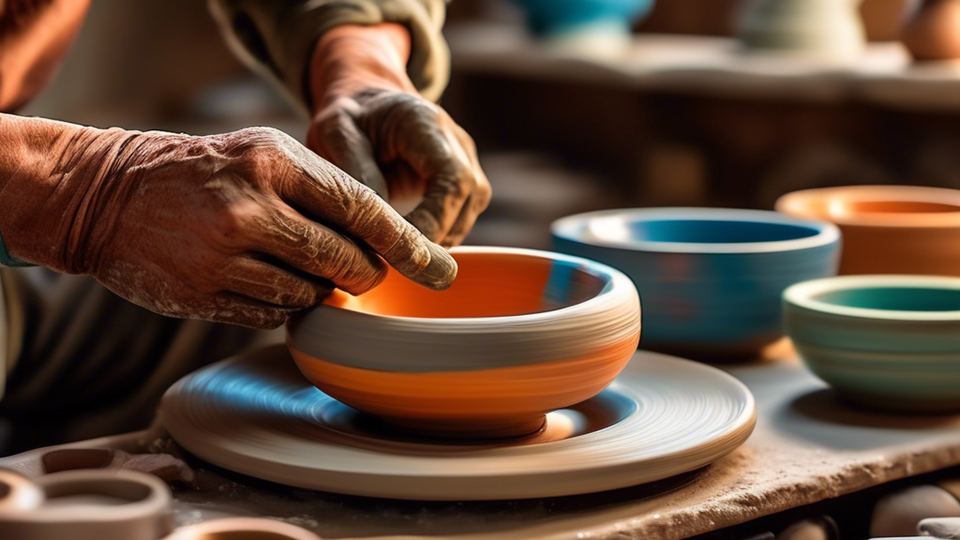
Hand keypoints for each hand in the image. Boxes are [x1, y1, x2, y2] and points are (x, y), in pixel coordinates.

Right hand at [0, 119, 455, 328]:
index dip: (406, 242)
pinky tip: (268, 281)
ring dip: (322, 289)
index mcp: (272, 163)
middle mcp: (249, 209)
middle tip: (366, 271)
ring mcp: (224, 256)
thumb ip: (323, 190)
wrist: (104, 196)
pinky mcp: (205, 296)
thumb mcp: (262, 153)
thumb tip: (384, 245)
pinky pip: (275, 315)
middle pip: (345, 261)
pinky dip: (286, 305)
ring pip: (312, 294)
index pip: (361, 208)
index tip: (438, 267)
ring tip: (297, 264)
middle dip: (366, 273)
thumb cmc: (203, 171)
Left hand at [306, 24, 490, 247]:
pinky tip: (405, 244)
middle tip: (394, 259)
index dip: (434, 219)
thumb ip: (357, 169)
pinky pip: (460, 219)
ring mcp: (467, 163)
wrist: (367, 106)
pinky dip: (436, 237)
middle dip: (435, 235)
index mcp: (426, 124)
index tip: (400, 246)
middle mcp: (457, 142)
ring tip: (395, 252)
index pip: (453, 180)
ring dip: (437, 240)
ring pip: (467, 214)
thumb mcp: (335, 131)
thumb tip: (379, 218)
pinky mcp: (464, 184)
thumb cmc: (350, 118)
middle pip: (468, 199)